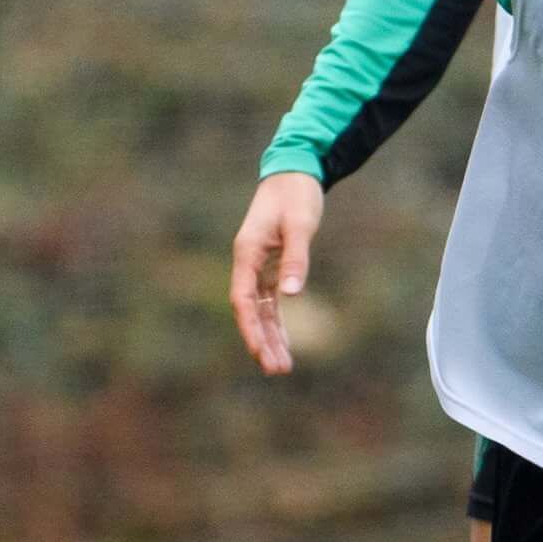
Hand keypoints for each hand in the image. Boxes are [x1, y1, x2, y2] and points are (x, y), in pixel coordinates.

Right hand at [230, 170, 325, 375]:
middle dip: (261, 341)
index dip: (250, 327)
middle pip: (250, 311)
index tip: (260, 352)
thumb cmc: (296, 195)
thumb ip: (296, 259)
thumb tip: (292, 294)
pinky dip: (276, 322)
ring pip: (260, 310)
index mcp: (247, 253)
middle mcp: (248, 263)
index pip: (242, 299)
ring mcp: (258, 267)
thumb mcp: (300, 224)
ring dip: (269, 336)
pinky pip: (270, 301)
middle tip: (276, 370)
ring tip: (281, 366)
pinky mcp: (272, 267)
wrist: (295, 171)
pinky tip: (284, 342)